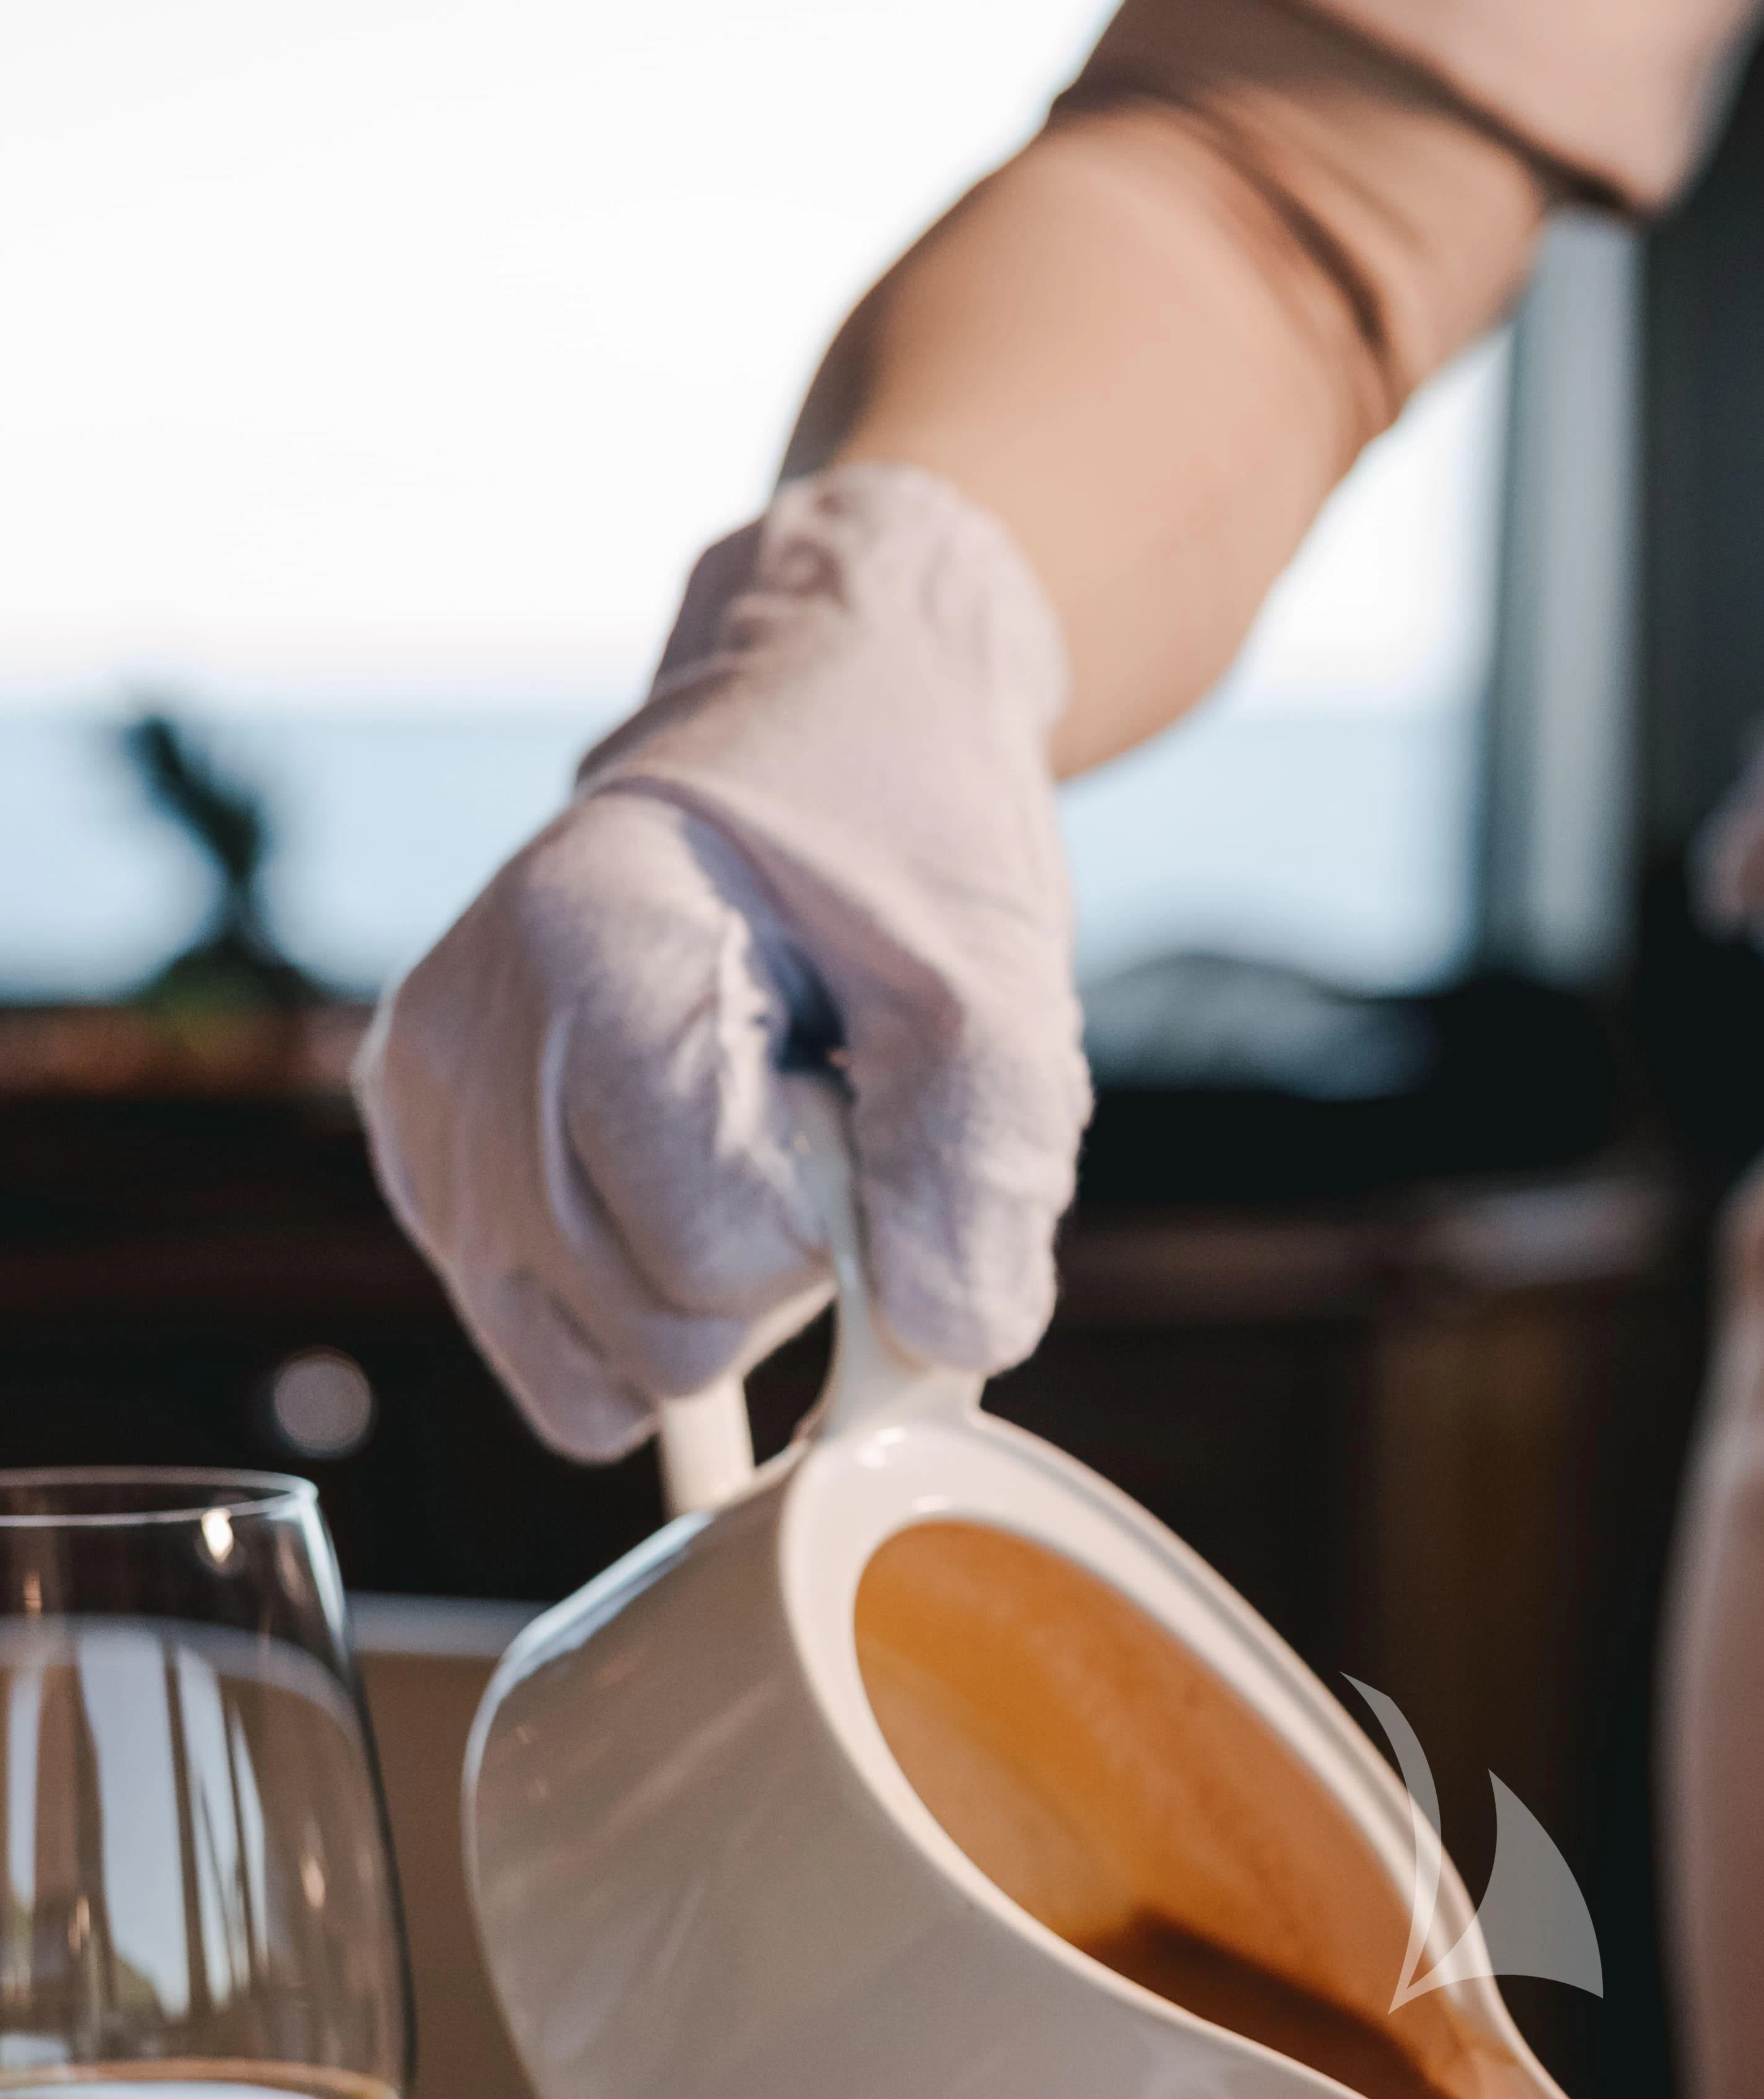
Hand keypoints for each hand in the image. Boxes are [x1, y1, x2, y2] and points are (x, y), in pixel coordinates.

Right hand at [357, 465, 1089, 1461]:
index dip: (844, 1218)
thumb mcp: (997, 986)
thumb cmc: (909, 846)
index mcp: (580, 952)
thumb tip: (938, 1348)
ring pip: (609, 1375)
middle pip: (662, 1333)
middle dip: (784, 1262)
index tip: (862, 1092)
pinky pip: (563, 1370)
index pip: (720, 1251)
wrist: (824, 723)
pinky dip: (651, 1319)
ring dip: (722, 1292)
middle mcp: (464, 1038)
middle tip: (816, 1105)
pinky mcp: (434, 1175)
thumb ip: (986, 1172)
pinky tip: (688, 1186)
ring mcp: (431, 1116)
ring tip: (753, 1130)